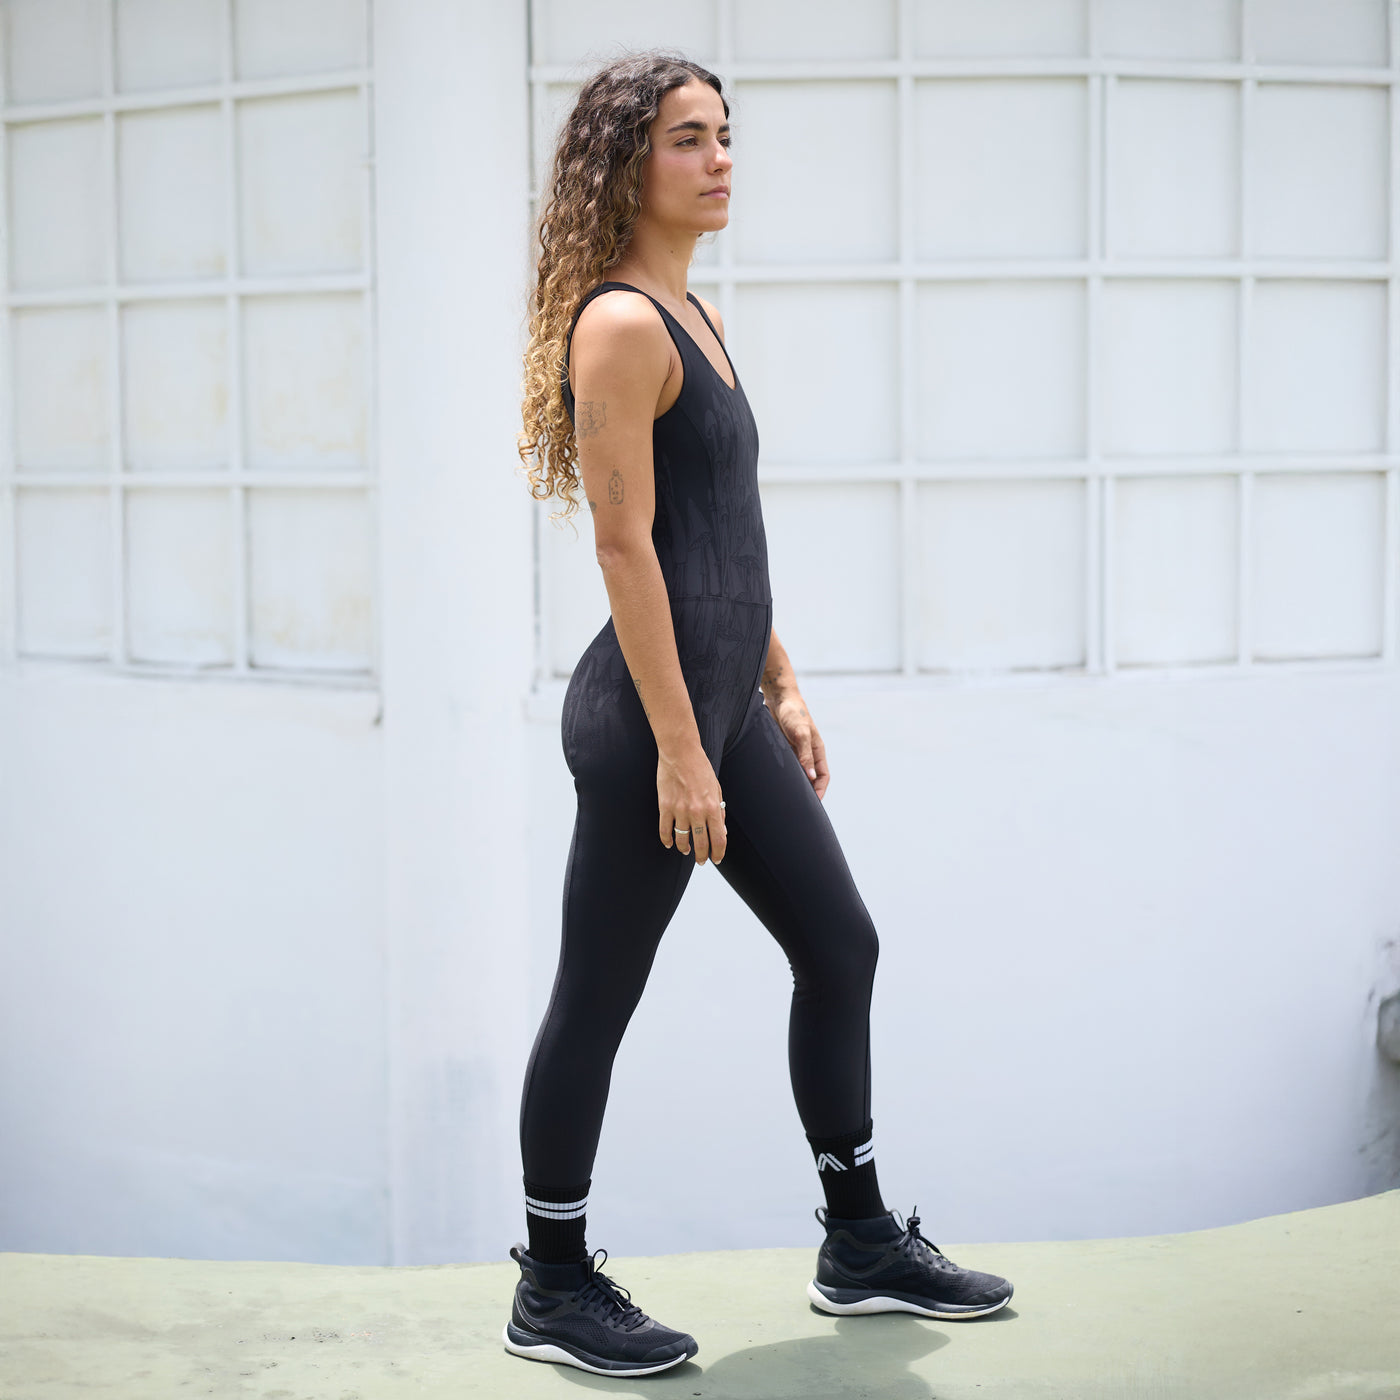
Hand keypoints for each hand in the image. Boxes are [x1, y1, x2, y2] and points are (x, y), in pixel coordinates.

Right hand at [657, 744, 726, 864]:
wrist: (680, 752)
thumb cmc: (700, 768)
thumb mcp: (716, 788)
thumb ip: (719, 810)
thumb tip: (722, 830)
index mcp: (712, 807)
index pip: (719, 838)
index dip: (719, 852)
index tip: (717, 858)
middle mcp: (697, 811)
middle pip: (701, 843)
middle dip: (702, 856)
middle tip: (701, 861)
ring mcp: (679, 810)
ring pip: (682, 839)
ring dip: (684, 849)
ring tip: (686, 851)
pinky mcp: (665, 806)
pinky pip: (665, 830)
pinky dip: (667, 840)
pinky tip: (670, 843)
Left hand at [771, 691, 828, 799]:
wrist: (779, 698)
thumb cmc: (793, 712)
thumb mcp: (801, 733)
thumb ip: (805, 754)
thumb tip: (811, 776)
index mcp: (817, 750)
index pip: (824, 776)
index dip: (820, 790)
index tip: (814, 803)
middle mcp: (808, 753)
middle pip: (811, 778)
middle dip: (808, 792)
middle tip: (799, 806)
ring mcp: (795, 752)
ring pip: (798, 774)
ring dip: (794, 785)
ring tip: (787, 799)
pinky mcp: (783, 749)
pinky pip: (785, 767)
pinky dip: (783, 776)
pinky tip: (775, 783)